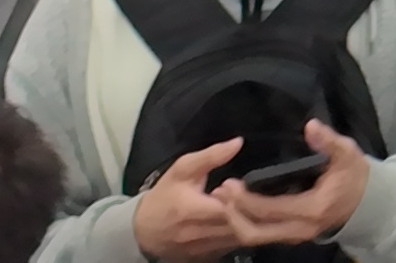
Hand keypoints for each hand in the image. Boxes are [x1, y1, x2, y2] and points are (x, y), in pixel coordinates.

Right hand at [129, 138, 250, 261]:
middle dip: (253, 208)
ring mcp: (208, 249)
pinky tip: (236, 217)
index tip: (231, 183)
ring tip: (236, 204)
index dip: (239, 194)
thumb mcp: (182, 170)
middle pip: (244, 227)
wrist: (142, 231)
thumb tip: (238, 143)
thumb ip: (211, 156)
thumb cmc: (164, 197)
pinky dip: (245, 230)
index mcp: (193, 210)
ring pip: (244, 238)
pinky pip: (237, 245)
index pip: (229, 208)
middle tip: (242, 194)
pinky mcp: (212, 256)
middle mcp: (202, 234)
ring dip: (252, 219)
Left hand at [217, 124, 370, 251]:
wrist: (368, 202)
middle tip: (219, 192)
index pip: (270, 209)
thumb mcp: (347, 154)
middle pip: (255, 231)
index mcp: (311, 209)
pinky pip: (261, 234)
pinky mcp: (290, 235)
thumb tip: (311, 126)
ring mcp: (294, 236)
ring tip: (222, 198)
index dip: (246, 199)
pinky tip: (234, 205)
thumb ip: (329, 141)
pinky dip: (244, 222)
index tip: (229, 183)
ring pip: (255, 237)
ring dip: (235, 219)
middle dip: (233, 214)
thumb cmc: (355, 176)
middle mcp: (299, 229)